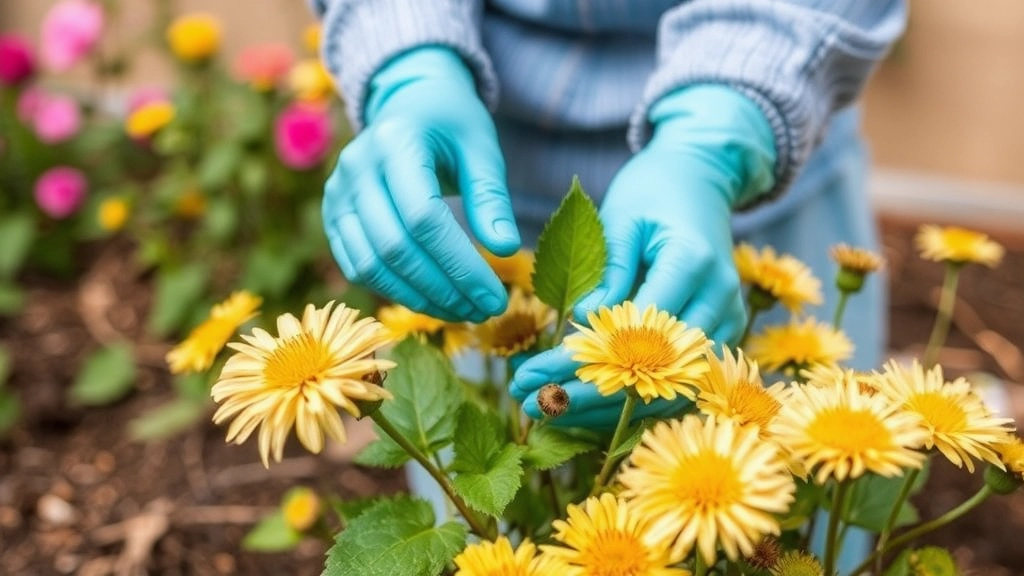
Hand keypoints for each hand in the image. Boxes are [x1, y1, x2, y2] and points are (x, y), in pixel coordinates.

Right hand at [322, 47, 519, 322]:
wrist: (407, 104)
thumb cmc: (451, 125)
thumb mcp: (480, 147)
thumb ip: (490, 197)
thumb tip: (505, 250)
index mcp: (395, 141)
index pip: (424, 218)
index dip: (460, 265)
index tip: (495, 296)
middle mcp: (356, 167)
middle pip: (396, 247)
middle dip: (443, 289)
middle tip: (484, 311)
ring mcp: (337, 194)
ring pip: (372, 265)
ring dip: (420, 298)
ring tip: (463, 312)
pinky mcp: (333, 217)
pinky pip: (358, 267)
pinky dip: (396, 291)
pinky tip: (433, 301)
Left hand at [511, 85, 776, 427]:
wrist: (701, 181)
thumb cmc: (653, 195)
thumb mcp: (620, 218)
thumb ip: (608, 270)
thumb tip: (585, 321)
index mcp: (692, 261)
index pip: (635, 327)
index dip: (584, 357)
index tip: (535, 373)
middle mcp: (719, 298)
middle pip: (655, 369)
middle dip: (591, 394)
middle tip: (534, 404)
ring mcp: (728, 321)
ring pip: (671, 389)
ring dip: (610, 409)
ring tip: (552, 412)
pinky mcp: (723, 337)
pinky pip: (681, 385)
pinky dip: (635, 402)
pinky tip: (587, 411)